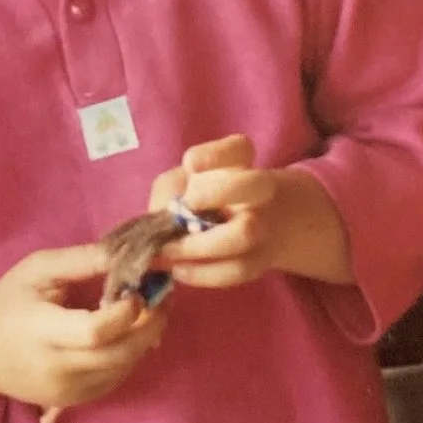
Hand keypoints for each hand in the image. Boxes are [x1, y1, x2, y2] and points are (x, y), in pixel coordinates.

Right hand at [0, 243, 165, 422]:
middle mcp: (57, 368)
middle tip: (164, 297)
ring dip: (145, 340)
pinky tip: (130, 332)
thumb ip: (80, 260)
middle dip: (150, 326)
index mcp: (43, 331)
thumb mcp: (36, 269)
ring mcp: (68, 391)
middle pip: (119, 354)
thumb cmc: (8, 302)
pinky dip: (129, 356)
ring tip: (153, 310)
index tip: (141, 288)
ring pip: (123, 369)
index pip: (95, 331)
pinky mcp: (75, 401)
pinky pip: (114, 379)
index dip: (126, 312)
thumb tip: (124, 252)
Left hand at [148, 135, 351, 288]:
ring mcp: (265, 225)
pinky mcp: (260, 260)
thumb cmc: (202, 195)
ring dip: (199, 246)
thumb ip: (168, 192)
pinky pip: (238, 270)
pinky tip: (179, 271)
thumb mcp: (181, 182)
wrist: (246, 222)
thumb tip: (157, 219)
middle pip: (255, 185)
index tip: (190, 165)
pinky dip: (205, 274)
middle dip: (217, 194)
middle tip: (182, 209)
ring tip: (167, 252)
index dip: (213, 156)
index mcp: (239, 160)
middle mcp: (260, 189)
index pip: (237, 148)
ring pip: (244, 234)